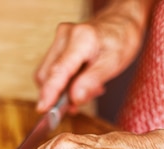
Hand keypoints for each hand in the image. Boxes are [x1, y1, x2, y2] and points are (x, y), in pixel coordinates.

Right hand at [35, 0, 153, 112]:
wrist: (120, 23)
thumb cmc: (120, 40)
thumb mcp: (113, 63)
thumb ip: (92, 81)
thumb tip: (74, 99)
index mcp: (81, 39)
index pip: (59, 70)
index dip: (49, 92)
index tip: (43, 109)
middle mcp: (65, 36)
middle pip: (48, 75)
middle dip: (59, 95)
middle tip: (80, 102)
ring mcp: (59, 39)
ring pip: (47, 74)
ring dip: (62, 90)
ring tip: (85, 89)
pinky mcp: (57, 45)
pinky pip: (52, 70)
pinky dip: (63, 82)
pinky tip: (80, 82)